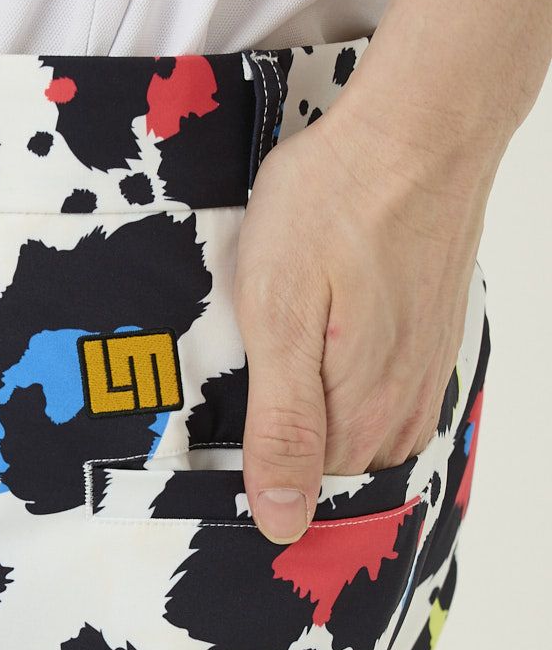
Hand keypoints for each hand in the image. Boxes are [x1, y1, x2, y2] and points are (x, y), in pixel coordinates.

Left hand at [232, 94, 494, 543]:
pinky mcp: (428, 332)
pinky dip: (350, 384)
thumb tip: (284, 522)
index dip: (258, 468)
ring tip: (282, 363)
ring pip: (362, 428)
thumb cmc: (335, 209)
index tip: (221, 432)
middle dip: (289, 442)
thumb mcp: (279, 321)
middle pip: (335, 463)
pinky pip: (386, 389)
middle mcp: (403, 403)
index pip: (304, 490)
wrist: (418, 127)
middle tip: (244, 383)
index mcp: (362, 412)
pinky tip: (324, 345)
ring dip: (321, 413)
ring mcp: (422, 367)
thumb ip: (283, 428)